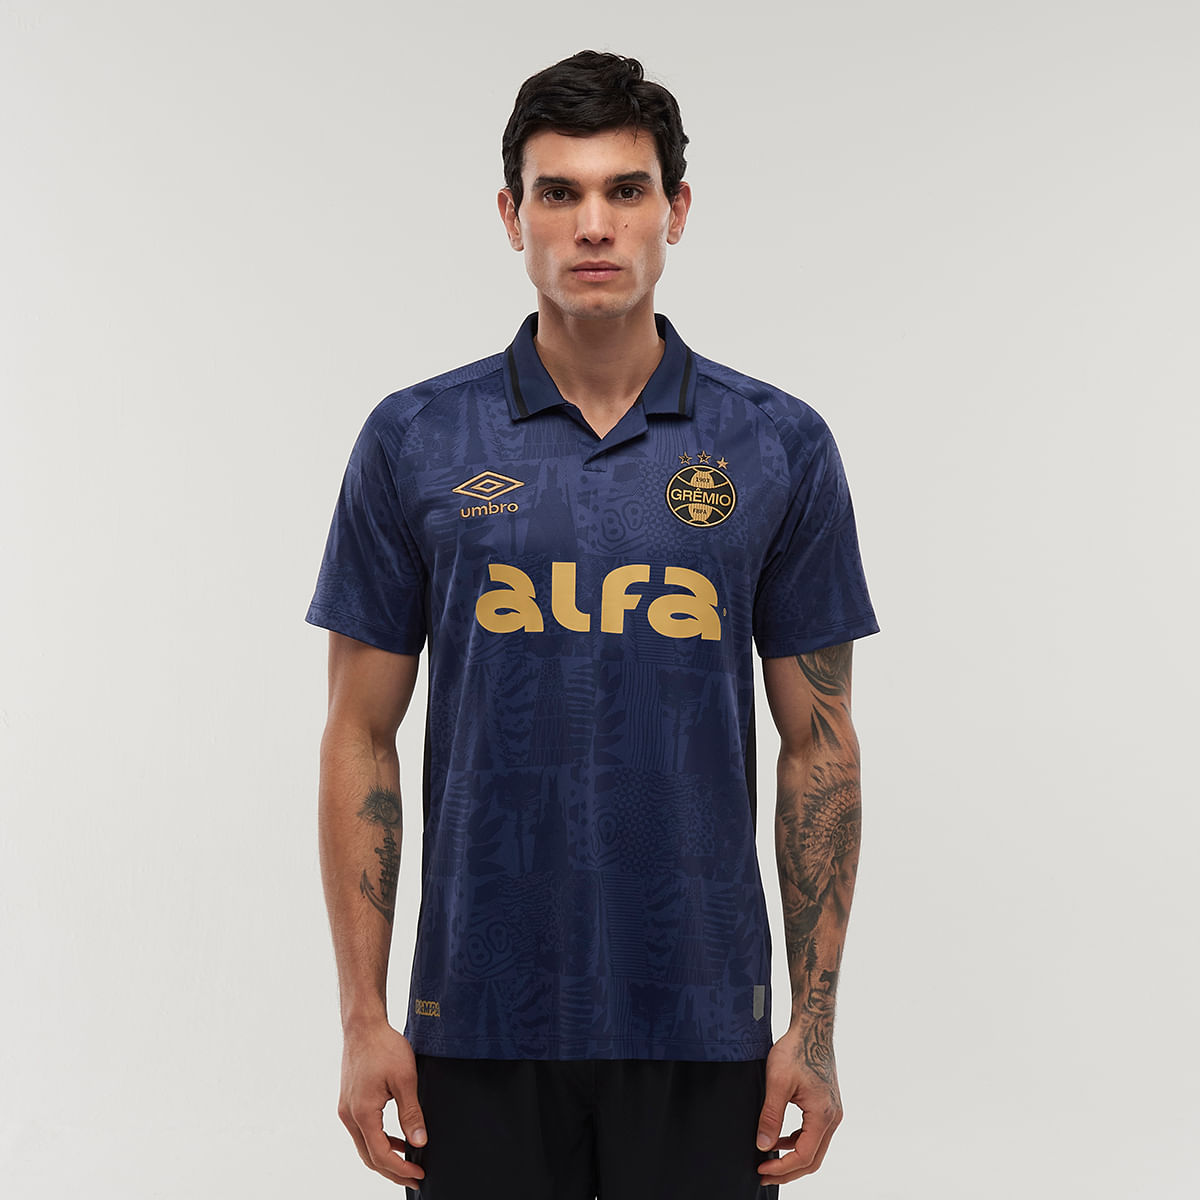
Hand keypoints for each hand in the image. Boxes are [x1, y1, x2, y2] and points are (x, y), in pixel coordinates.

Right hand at [337, 1022, 426, 1187]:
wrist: (364, 1027)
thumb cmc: (383, 1047)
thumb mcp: (405, 1079)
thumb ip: (411, 1113)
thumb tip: (419, 1141)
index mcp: (363, 1113)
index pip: (381, 1155)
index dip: (400, 1169)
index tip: (418, 1174)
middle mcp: (349, 1115)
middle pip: (369, 1157)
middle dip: (392, 1171)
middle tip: (415, 1177)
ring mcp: (346, 1109)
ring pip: (364, 1146)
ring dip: (385, 1157)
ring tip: (408, 1161)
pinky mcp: (349, 1102)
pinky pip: (363, 1131)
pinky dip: (378, 1141)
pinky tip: (396, 1139)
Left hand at [755, 1029, 842, 1184]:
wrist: (812, 1030)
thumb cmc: (797, 1050)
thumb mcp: (777, 1083)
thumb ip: (770, 1116)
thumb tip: (763, 1144)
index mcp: (822, 1115)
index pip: (804, 1156)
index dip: (782, 1168)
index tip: (762, 1169)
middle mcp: (832, 1117)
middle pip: (812, 1159)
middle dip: (788, 1171)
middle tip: (764, 1174)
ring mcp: (832, 1112)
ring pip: (814, 1149)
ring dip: (792, 1158)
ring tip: (769, 1159)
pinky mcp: (827, 1106)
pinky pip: (814, 1134)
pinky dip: (797, 1142)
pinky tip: (779, 1139)